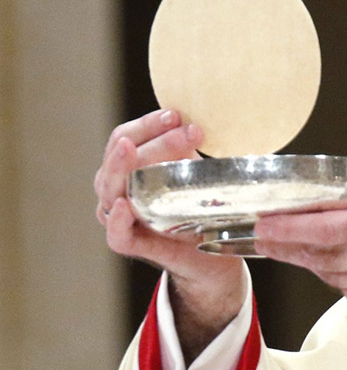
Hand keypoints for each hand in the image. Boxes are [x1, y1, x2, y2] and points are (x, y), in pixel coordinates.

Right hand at [94, 109, 244, 356]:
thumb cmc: (197, 207)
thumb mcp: (194, 172)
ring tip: (133, 151)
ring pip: (112, 189)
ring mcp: (120, 217)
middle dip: (153, 141)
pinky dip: (116, 220)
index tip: (178, 115)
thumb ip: (190, 149)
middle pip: (122, 157)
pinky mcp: (130, 244)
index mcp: (128, 166)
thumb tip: (201, 119)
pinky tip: (123, 204)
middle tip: (185, 131)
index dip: (148, 124)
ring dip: (127, 167)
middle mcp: (116, 188)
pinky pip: (115, 233)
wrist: (211, 254)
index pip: (126, 136)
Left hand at [254, 129, 346, 337]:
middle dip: (279, 241)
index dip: (287, 226)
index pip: (322, 228)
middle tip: (255, 230)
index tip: (262, 220)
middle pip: (311, 252)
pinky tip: (328, 254)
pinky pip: (338, 284)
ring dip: (301, 254)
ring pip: (321, 268)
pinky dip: (329, 269)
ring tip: (279, 239)